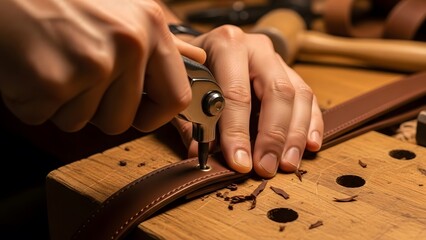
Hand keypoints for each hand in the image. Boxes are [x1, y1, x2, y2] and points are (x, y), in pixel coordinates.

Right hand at [0, 0, 204, 133]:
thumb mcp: (123, 10)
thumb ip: (161, 42)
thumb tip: (195, 59)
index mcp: (150, 27)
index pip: (175, 98)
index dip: (155, 116)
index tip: (140, 114)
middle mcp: (128, 45)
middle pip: (122, 120)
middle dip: (96, 108)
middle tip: (76, 73)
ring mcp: (91, 64)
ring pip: (82, 122)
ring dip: (64, 103)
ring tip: (54, 61)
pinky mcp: (52, 81)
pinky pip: (46, 117)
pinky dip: (33, 101)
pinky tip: (31, 66)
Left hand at [172, 25, 323, 177]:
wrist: (203, 51)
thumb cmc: (192, 72)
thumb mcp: (184, 90)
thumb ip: (191, 121)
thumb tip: (200, 153)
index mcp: (226, 45)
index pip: (236, 93)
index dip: (238, 132)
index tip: (240, 163)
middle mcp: (257, 48)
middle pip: (277, 92)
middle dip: (273, 136)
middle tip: (267, 168)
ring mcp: (277, 60)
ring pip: (299, 96)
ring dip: (295, 135)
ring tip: (288, 165)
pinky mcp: (291, 73)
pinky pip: (309, 99)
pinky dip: (311, 124)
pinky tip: (309, 146)